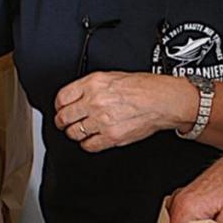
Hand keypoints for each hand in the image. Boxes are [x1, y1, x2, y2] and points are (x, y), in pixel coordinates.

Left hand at [54, 71, 189, 151]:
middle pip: (64, 117)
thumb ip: (92, 87)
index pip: (62, 98)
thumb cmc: (145, 87)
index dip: (58, 106)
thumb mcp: (113, 76)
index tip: (60, 109)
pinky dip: (87, 144)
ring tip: (79, 131)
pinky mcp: (111, 137)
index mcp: (93, 84)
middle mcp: (95, 102)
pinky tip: (92, 139)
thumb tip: (78, 96)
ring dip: (74, 134)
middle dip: (62, 122)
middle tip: (64, 123)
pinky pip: (89, 146)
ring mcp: (102, 121)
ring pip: (74, 133)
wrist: (163, 100)